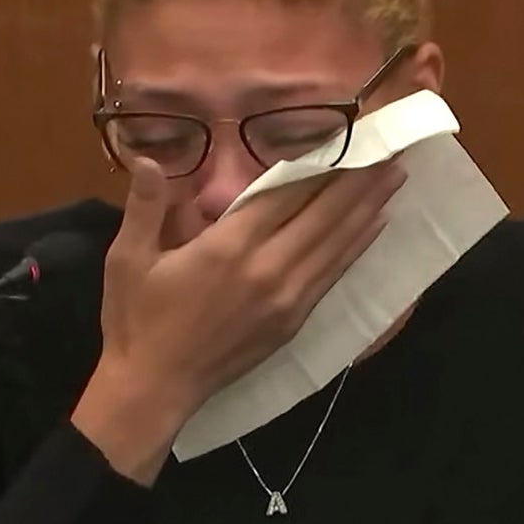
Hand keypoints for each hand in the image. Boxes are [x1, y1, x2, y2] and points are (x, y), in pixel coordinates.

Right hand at [72, 157, 405, 483]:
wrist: (154, 388)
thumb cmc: (137, 319)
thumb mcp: (127, 257)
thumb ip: (144, 205)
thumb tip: (148, 158)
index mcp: (229, 247)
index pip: (287, 193)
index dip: (321, 162)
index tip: (349, 135)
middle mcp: (268, 269)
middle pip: (324, 214)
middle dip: (360, 178)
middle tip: (392, 147)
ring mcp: (286, 298)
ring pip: (337, 243)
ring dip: (368, 208)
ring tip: (396, 176)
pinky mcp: (293, 322)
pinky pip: (333, 274)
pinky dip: (357, 246)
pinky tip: (373, 227)